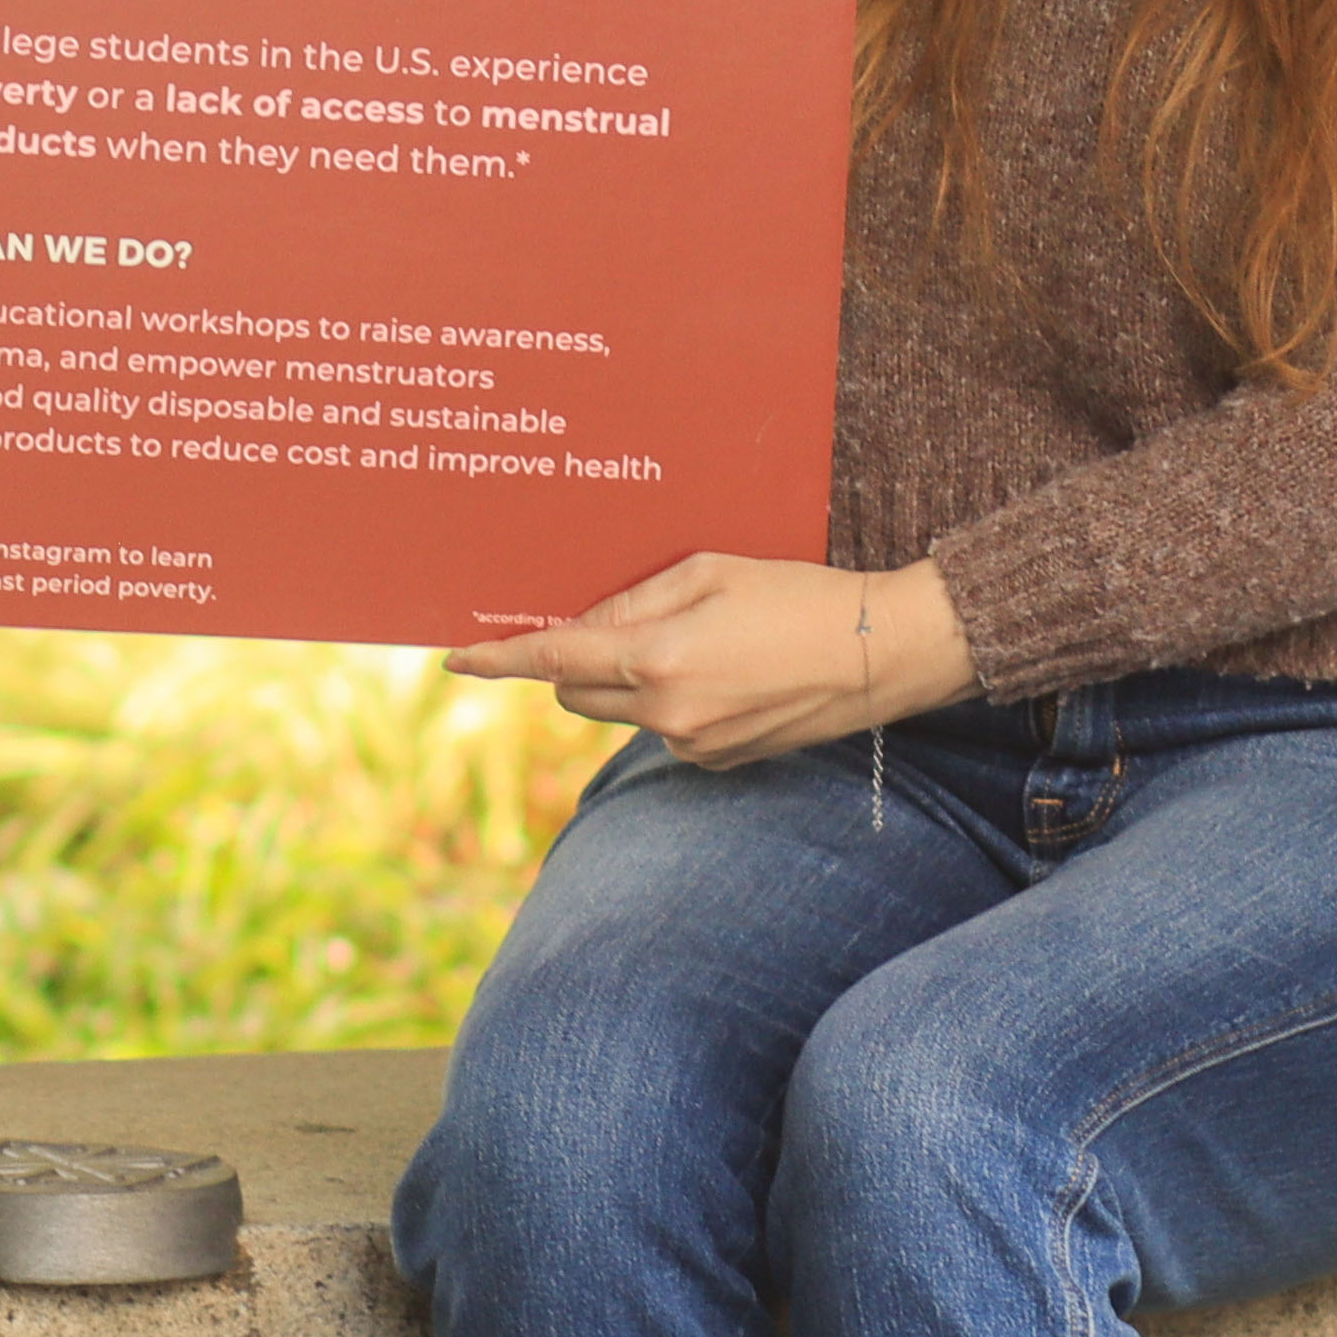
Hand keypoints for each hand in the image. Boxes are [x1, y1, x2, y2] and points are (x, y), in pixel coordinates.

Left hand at [447, 554, 972, 768]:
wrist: (878, 654)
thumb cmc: (795, 594)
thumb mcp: (709, 572)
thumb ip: (633, 602)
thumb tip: (579, 626)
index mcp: (658, 658)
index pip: (555, 660)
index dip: (499, 659)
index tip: (457, 658)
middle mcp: (666, 714)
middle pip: (576, 693)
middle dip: (575, 662)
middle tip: (613, 623)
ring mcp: (692, 746)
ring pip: (619, 714)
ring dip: (627, 683)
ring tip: (693, 643)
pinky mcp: (717, 764)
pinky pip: (663, 731)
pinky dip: (669, 704)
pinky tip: (723, 673)